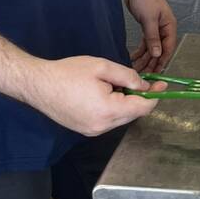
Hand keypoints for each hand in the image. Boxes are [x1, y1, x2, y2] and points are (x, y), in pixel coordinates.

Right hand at [25, 55, 166, 136]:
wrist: (38, 84)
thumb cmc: (68, 72)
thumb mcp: (102, 67)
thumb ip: (127, 76)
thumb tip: (144, 85)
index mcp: (108, 111)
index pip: (142, 108)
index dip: (154, 96)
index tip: (161, 84)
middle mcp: (102, 126)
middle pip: (132, 114)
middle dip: (139, 98)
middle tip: (140, 81)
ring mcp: (92, 131)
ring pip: (120, 117)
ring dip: (125, 103)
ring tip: (115, 84)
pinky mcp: (85, 130)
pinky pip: (108, 120)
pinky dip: (113, 108)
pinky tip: (105, 94)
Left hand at [126, 0, 177, 72]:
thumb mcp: (149, 19)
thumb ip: (153, 37)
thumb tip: (157, 53)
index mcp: (169, 27)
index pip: (168, 48)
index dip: (162, 61)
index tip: (156, 72)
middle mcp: (164, 29)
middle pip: (159, 50)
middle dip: (152, 63)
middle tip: (144, 75)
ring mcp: (155, 29)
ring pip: (151, 48)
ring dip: (145, 59)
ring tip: (136, 69)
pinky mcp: (146, 27)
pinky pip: (145, 43)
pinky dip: (140, 51)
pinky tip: (134, 57)